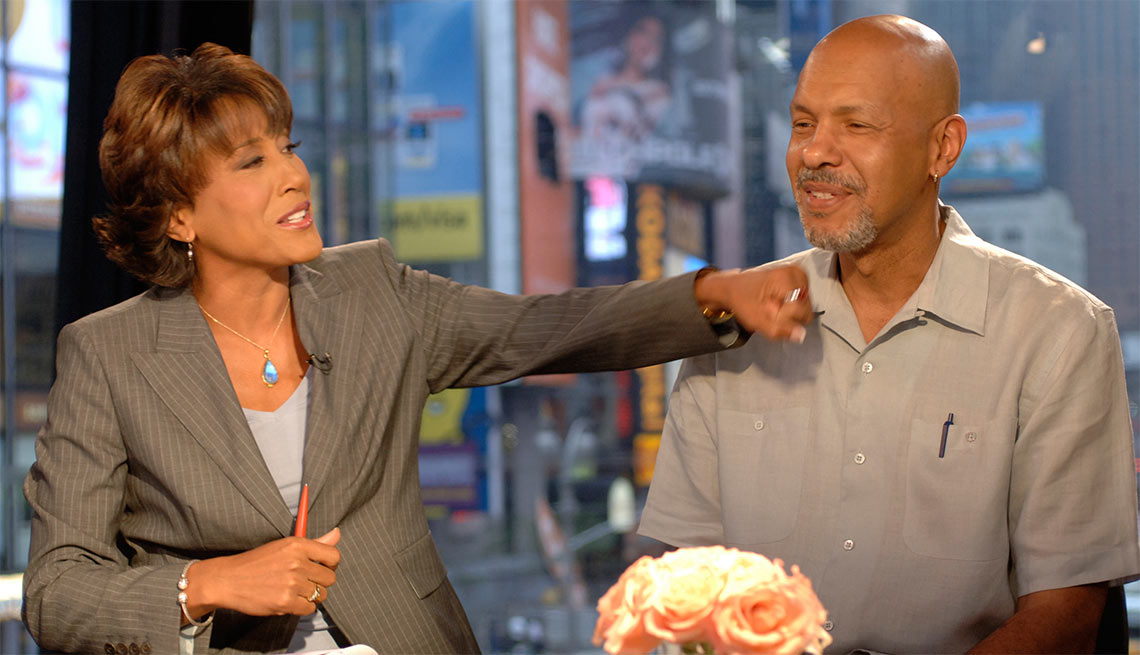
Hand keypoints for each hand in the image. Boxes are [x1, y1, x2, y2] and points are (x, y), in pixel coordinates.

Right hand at [183, 527, 340, 620]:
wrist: (228, 580)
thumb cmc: (257, 562)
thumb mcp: (285, 546)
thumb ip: (315, 543)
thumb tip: (337, 534)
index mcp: (297, 545)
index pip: (333, 556)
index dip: (331, 565)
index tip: (322, 568)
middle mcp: (296, 562)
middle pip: (330, 578)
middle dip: (319, 582)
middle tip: (304, 582)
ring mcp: (292, 583)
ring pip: (321, 595)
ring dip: (310, 596)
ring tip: (294, 591)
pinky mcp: (285, 602)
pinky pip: (309, 609)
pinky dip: (302, 607)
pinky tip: (289, 600)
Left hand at [693, 266, 812, 341]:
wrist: (735, 288)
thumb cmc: (742, 300)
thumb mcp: (757, 320)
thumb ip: (780, 330)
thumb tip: (800, 335)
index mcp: (787, 278)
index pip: (800, 311)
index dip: (784, 318)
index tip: (769, 311)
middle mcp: (796, 273)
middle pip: (806, 310)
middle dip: (788, 315)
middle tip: (770, 309)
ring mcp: (799, 274)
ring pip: (806, 308)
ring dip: (789, 312)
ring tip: (773, 305)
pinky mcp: (799, 279)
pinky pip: (803, 303)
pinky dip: (791, 306)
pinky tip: (778, 302)